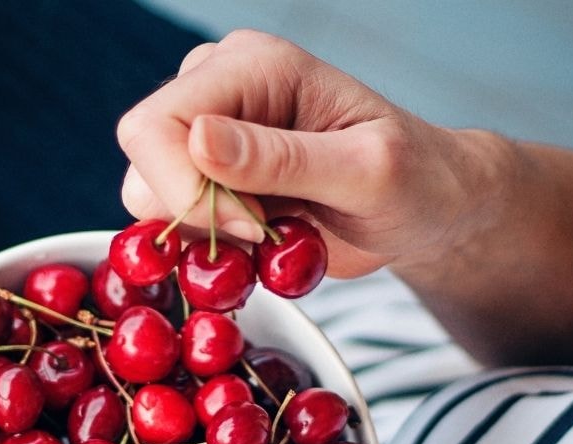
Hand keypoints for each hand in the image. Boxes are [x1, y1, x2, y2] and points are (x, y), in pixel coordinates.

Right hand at [116, 30, 484, 278]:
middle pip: (143, 160)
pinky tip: (266, 242)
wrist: (428, 208)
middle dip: (198, 216)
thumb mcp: (366, 171)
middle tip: (268, 235)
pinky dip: (212, 249)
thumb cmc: (416, 179)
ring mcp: (208, 134)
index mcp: (253, 65)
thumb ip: (284, 158)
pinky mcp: (208, 177)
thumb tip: (199, 140)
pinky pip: (173, 223)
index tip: (254, 228)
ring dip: (207, 237)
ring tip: (276, 235)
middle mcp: (218, 88)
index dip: (189, 190)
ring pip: (149, 198)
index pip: (157, 125)